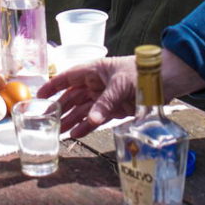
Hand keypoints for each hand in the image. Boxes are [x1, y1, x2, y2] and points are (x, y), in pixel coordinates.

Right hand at [38, 51, 204, 137]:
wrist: (166, 80)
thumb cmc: (142, 73)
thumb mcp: (120, 86)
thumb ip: (104, 104)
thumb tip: (91, 120)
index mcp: (95, 70)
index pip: (68, 77)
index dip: (53, 86)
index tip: (38, 96)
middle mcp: (97, 83)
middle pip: (73, 96)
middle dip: (61, 108)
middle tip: (46, 121)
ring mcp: (105, 96)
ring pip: (83, 109)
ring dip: (72, 120)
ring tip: (59, 133)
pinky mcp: (115, 109)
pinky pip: (97, 118)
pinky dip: (87, 126)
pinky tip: (76, 134)